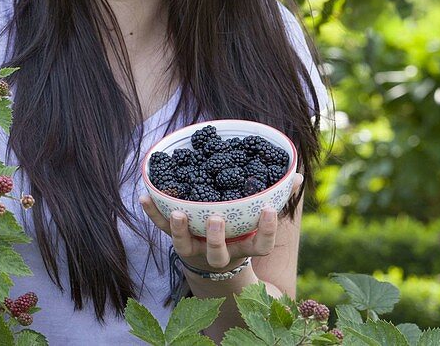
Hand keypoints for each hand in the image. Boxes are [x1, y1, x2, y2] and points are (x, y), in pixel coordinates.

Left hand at [139, 173, 303, 273]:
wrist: (211, 264)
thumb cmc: (240, 233)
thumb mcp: (257, 221)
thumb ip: (276, 199)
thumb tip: (295, 175)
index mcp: (243, 249)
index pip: (261, 246)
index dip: (266, 231)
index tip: (269, 211)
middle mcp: (218, 253)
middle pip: (217, 252)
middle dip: (216, 237)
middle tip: (217, 219)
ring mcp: (194, 249)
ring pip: (184, 245)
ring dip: (180, 230)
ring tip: (177, 213)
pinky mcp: (175, 239)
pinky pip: (160, 227)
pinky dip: (152, 212)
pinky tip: (144, 195)